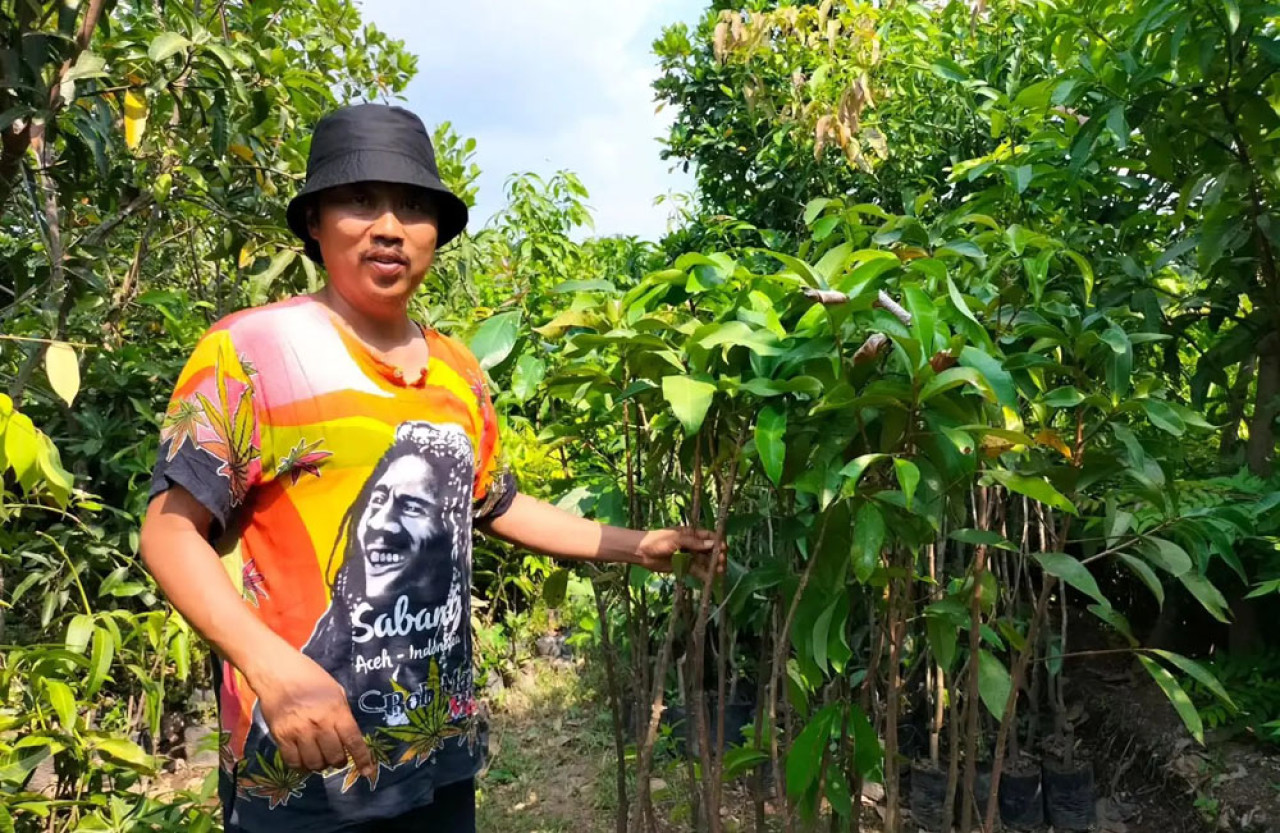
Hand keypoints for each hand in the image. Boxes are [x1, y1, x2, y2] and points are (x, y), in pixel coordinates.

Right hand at [248, 647, 375, 777]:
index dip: (362, 760)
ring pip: (315, 764)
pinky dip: (301, 765)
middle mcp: (320, 725)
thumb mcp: (336, 692)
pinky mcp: (281, 737)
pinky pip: (294, 762)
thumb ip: (342, 715)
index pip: (353, 741)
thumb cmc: (310, 678)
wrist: (278, 673)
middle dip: (338, 761)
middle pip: (334, 757)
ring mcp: (299, 732)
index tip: (368, 772)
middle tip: (336, 756)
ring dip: (320, 765)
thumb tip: (348, 736)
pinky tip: (303, 758)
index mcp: (337, 712)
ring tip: (319, 756)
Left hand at [635, 526, 725, 580]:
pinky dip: (703, 574)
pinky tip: (710, 578)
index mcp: (691, 534)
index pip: (709, 536)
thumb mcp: (676, 539)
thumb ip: (694, 542)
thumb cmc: (658, 541)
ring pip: (704, 561)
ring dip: (712, 566)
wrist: (641, 552)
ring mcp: (688, 556)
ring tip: (719, 571)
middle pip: (709, 550)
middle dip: (716, 555)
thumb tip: (712, 544)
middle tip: (721, 562)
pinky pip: (696, 570)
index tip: (724, 548)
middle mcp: (692, 545)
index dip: (717, 542)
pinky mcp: (683, 566)